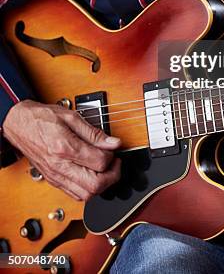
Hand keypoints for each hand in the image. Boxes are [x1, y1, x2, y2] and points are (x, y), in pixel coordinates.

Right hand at [3, 99, 121, 200]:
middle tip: (114, 163)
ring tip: (104, 168)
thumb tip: (114, 143)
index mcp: (64, 147)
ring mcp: (55, 176)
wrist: (19, 125)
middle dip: (112, 176)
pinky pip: (75, 194)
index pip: (99, 162)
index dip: (112, 156)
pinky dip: (88, 188)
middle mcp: (59, 166)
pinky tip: (91, 174)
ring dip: (101, 185)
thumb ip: (94, 133)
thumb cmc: (43, 118)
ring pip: (86, 195)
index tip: (113, 148)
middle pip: (95, 186)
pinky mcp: (53, 180)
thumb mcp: (71, 117)